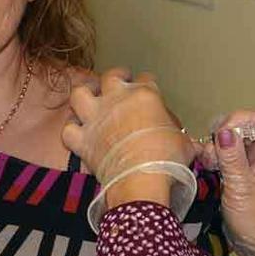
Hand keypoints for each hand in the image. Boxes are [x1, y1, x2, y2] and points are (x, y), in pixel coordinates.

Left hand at [62, 68, 198, 230]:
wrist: (142, 179)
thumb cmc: (168, 159)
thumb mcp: (185, 143)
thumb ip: (181, 135)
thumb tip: (186, 140)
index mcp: (145, 95)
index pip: (146, 79)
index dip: (149, 84)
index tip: (151, 89)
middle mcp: (116, 99)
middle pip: (111, 76)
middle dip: (117, 77)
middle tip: (121, 82)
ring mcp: (95, 118)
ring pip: (80, 93)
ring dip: (86, 95)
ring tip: (92, 99)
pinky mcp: (81, 139)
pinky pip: (69, 129)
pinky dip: (73, 130)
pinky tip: (80, 132)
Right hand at [198, 111, 254, 255]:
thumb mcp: (241, 188)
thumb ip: (232, 158)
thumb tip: (224, 131)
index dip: (240, 121)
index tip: (222, 135)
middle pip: (244, 126)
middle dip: (223, 135)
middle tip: (213, 153)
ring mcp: (252, 161)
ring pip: (232, 138)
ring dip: (216, 146)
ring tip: (210, 162)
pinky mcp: (240, 169)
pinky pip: (226, 151)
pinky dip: (215, 155)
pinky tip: (209, 166)